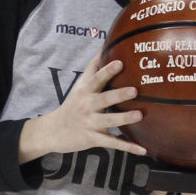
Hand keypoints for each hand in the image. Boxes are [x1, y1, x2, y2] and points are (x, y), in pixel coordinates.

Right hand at [17, 55, 145, 162]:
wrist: (53, 131)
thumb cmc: (72, 105)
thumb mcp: (79, 86)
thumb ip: (92, 67)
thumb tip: (104, 45)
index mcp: (85, 92)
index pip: (97, 79)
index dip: (107, 70)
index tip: (120, 62)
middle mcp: (87, 106)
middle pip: (103, 99)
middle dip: (118, 95)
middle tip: (134, 90)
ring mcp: (90, 124)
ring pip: (109, 122)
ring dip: (124, 119)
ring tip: (139, 115)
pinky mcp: (93, 139)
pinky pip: (113, 143)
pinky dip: (127, 147)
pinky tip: (142, 149)